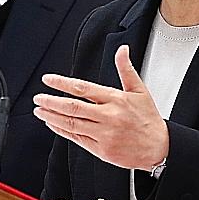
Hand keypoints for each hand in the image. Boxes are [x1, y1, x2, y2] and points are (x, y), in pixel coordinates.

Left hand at [34, 45, 168, 170]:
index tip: (48, 80)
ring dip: (52, 116)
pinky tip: (52, 124)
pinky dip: (61, 130)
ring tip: (39, 110)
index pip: (83, 88)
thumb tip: (122, 49)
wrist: (159, 148)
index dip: (62, 83)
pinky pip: (76, 138)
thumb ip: (126, 69)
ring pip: (71, 123)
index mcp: (116, 99)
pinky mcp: (101, 150)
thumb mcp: (140, 91)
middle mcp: (108, 116)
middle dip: (51, 101)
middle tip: (38, 98)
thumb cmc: (148, 119)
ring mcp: (104, 134)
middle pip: (72, 107)